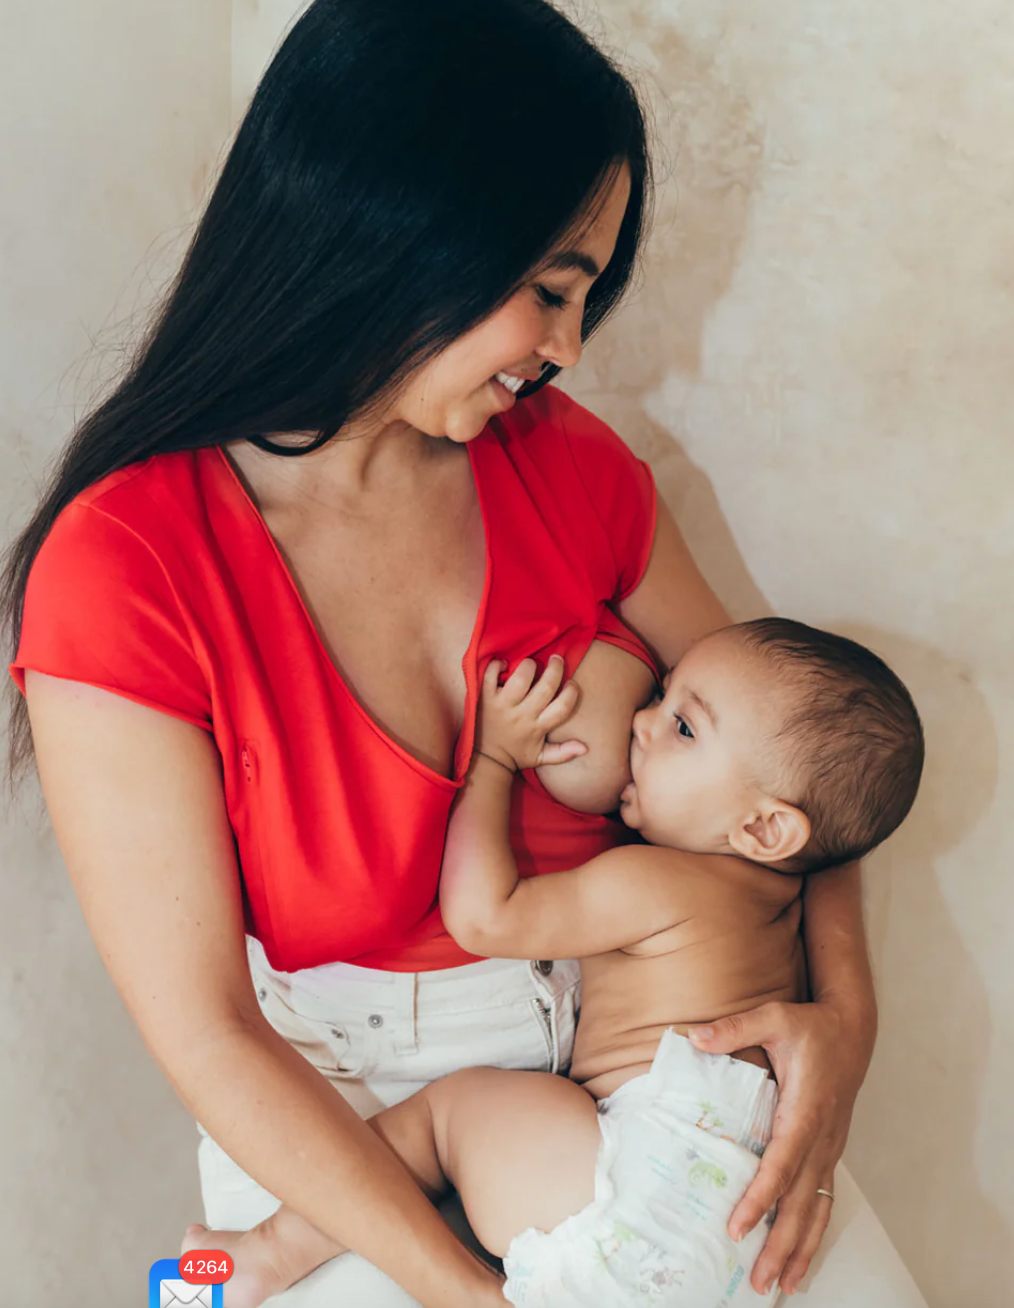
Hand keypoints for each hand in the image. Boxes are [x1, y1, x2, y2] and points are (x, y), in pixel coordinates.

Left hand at [476, 655, 586, 773]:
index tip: (571, 684)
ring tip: (531, 663)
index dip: (571, 693)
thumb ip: (563, 753)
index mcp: (537, 727)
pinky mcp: (485, 698)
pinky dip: (496, 666)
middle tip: (556, 659)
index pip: (562, 708)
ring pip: (520, 679)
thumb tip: (585, 748)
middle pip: (545, 688)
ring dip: (528, 666)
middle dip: (555, 669)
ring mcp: (502, 706)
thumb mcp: (540, 758)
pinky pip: (490, 676)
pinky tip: (503, 665)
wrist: (486, 758)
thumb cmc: (515, 755)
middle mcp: (521, 715)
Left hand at [688, 1001, 863, 1295]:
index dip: (760, 1197)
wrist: (852, 1029)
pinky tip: (800, 1259)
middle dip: (781, 1244)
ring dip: (800, 1249)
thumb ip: (735, 1028)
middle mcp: (822, 1138)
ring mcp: (829, 1149)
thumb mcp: (774, 1017)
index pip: (781, 1163)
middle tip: (759, 1281)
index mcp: (805, 1111)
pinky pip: (823, 1199)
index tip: (737, 1226)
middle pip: (801, 1201)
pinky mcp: (829, 1151)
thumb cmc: (812, 1025)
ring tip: (780, 1285)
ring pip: (817, 1208)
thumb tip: (695, 1037)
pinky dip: (813, 1233)